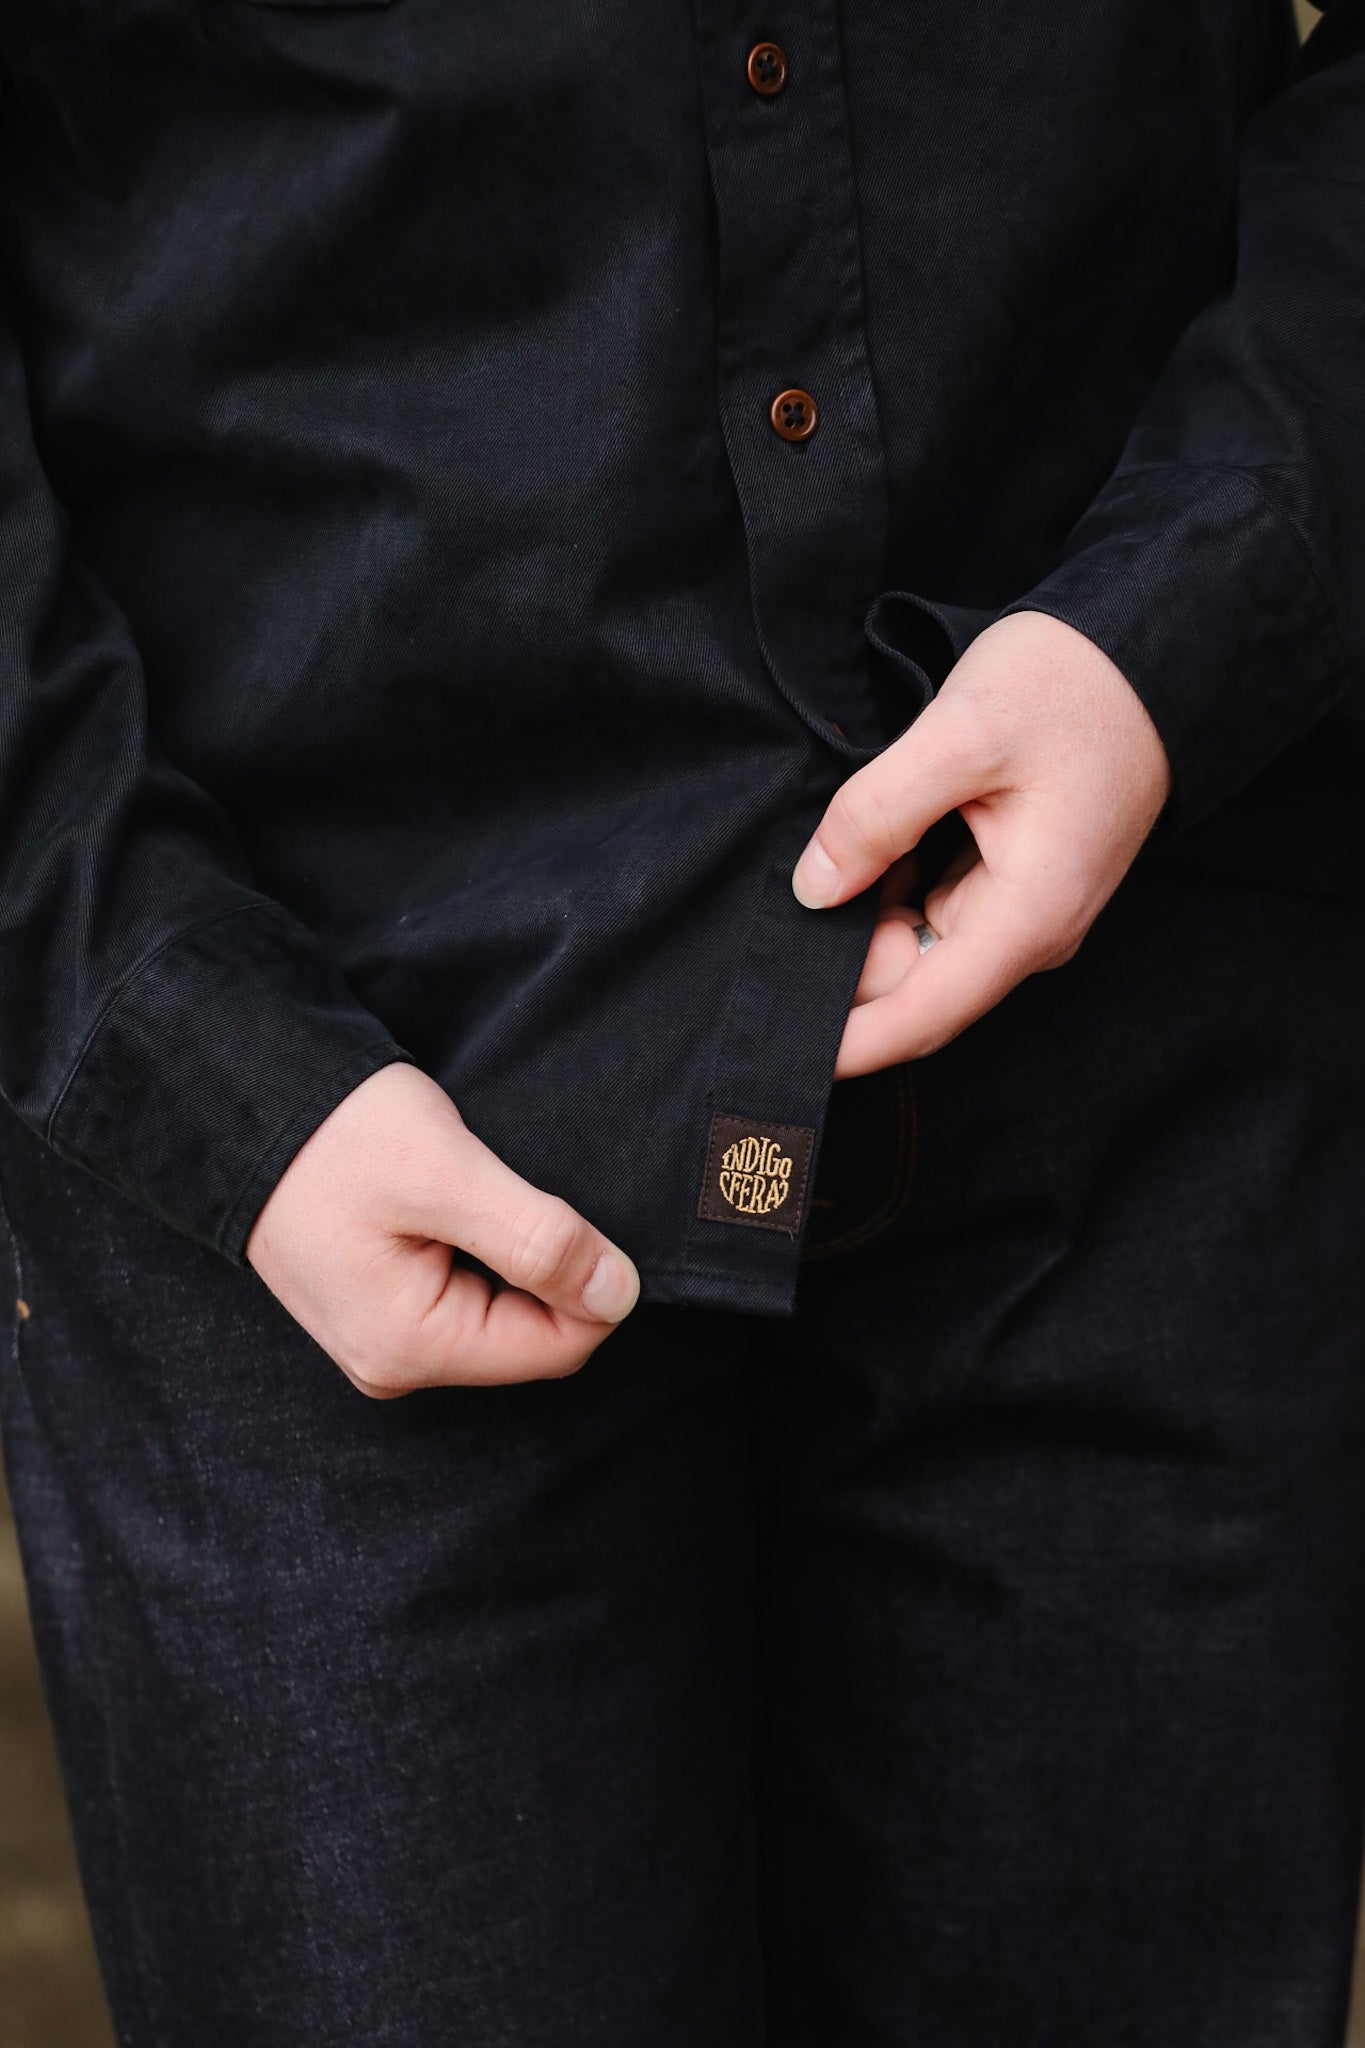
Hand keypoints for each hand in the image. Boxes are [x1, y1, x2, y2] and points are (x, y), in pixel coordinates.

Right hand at [245, 1062, 639, 1395]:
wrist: (242, 1098)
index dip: (592, 1282)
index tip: (570, 1209)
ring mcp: (379, 1341)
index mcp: (410, 1348)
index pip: (558, 1348)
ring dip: (511, 1255)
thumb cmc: (338, 1134)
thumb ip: (538, 1239)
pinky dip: (479, 1252)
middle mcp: (391, 1365)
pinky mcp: (374, 1308)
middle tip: (506, 1189)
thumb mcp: (447, 1175)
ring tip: (469, 1190)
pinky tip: (451, 1203)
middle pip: (529, 1336)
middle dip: (545, 1268)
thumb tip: (619, 1293)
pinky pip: (461, 1297)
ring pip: (499, 1314)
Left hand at [792, 610, 1171, 1074]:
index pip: (922, 1016)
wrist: (1154, 651)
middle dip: (846, 957)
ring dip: (866, 914)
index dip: (849, 1042)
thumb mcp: (962, 733)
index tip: (780, 1050)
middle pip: (911, 986)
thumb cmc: (1074, 686)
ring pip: (916, 948)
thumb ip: (877, 815)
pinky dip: (892, 886)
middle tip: (811, 870)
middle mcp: (1030, 933)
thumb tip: (814, 889)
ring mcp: (1023, 912)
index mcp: (1027, 917)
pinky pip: (933, 910)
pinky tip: (878, 835)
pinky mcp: (1014, 883)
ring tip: (849, 838)